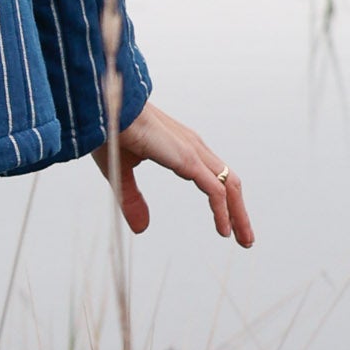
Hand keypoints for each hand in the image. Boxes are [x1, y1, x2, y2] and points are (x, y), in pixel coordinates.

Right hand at [105, 99, 253, 243]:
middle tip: (245, 238)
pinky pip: (215, 190)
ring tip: (243, 240)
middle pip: (229, 183)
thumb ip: (133, 200)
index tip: (227, 226)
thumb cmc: (111, 132)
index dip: (224, 202)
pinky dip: (223, 211)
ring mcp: (193, 152)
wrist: (104, 110)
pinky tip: (224, 231)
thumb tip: (142, 229)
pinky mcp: (188, 159)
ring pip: (229, 186)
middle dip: (239, 212)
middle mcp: (194, 148)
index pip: (214, 178)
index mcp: (182, 149)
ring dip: (239, 215)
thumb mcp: (122, 175)